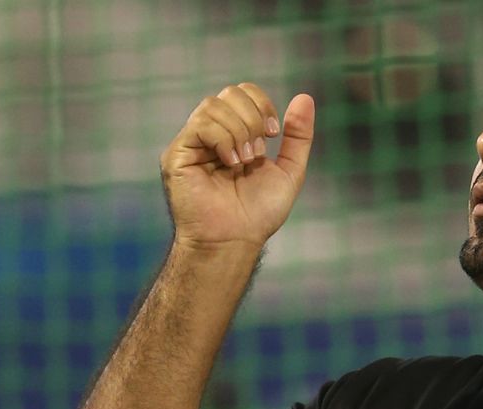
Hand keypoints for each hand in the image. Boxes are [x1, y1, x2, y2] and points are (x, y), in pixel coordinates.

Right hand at [160, 84, 315, 251]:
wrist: (235, 240)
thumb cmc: (258, 214)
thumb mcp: (290, 172)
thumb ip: (298, 136)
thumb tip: (305, 97)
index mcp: (234, 134)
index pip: (242, 93)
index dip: (261, 104)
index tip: (274, 135)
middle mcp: (212, 135)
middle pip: (229, 93)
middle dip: (253, 118)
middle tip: (258, 153)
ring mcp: (193, 143)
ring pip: (213, 105)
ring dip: (239, 131)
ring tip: (244, 162)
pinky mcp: (177, 154)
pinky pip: (201, 124)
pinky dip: (223, 139)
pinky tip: (230, 162)